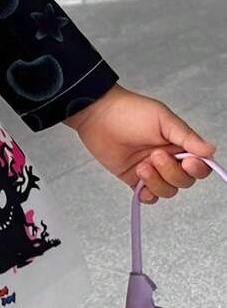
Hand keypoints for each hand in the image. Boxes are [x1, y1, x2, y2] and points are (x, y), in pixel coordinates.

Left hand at [66, 83, 216, 203]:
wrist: (97, 115)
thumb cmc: (130, 111)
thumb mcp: (162, 119)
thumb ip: (186, 136)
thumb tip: (211, 150)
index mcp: (178, 144)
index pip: (199, 166)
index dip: (197, 169)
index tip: (187, 161)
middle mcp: (167, 159)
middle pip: (184, 181)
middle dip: (171, 172)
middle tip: (154, 155)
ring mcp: (151, 170)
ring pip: (168, 191)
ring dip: (157, 182)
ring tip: (141, 165)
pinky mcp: (133, 178)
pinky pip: (148, 197)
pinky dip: (147, 194)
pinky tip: (139, 183)